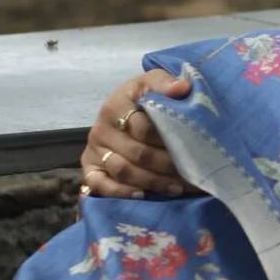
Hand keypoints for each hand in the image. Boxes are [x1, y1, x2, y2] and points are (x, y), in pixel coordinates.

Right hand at [78, 69, 192, 201]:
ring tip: (177, 188)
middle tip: (190, 174)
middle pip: (137, 153)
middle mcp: (101, 128)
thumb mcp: (153, 84)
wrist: (123, 109)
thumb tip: (182, 87)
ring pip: (123, 170)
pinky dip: (120, 192)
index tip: (190, 148)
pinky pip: (100, 185)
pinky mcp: (89, 167)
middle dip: (166, 165)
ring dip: (152, 182)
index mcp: (116, 105)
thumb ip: (165, 84)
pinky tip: (142, 195)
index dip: (167, 140)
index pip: (144, 128)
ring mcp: (94, 149)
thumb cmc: (143, 98)